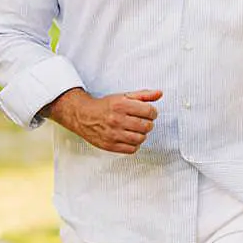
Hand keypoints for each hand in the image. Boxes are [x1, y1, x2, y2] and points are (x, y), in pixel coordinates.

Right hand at [44, 87, 160, 153]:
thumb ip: (143, 95)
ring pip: (141, 138)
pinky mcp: (110, 145)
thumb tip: (159, 93)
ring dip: (141, 134)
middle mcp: (117, 119)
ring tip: (135, 130)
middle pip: (147, 126)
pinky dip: (133, 144)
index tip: (148, 113)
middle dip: (147, 123)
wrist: (83, 116)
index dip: (152, 112)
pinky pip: (132, 149)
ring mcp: (113, 134)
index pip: (149, 111)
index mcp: (121, 105)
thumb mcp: (123, 96)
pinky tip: (129, 138)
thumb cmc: (105, 106)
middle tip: (141, 121)